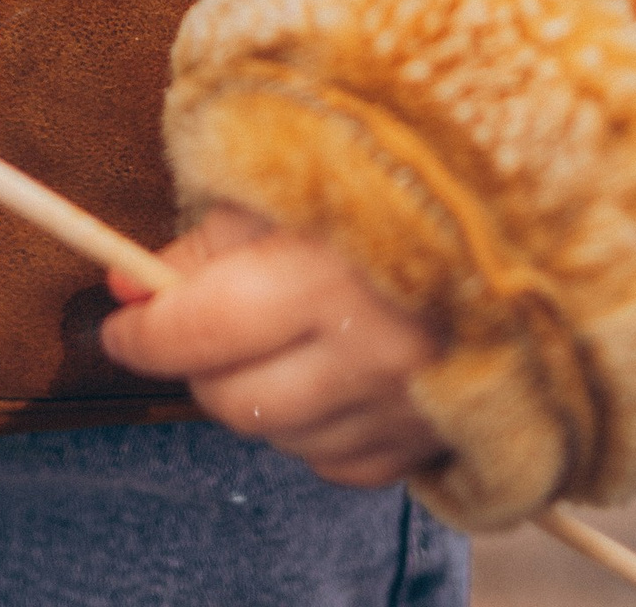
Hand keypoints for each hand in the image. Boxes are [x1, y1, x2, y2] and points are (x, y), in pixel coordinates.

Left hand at [98, 204, 446, 486]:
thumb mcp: (292, 181)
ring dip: (255, 394)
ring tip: (273, 333)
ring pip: (281, 438)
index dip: (143, 332)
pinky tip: (322, 373)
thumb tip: (126, 285)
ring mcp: (403, 404)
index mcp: (326, 276)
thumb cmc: (398, 174)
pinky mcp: (431, 436)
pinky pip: (340, 462)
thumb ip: (206, 242)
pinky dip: (313, 428)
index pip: (200, 331)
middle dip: (197, 362)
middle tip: (199, 319)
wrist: (516, 207)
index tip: (119, 325)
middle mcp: (366, 354)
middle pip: (234, 398)